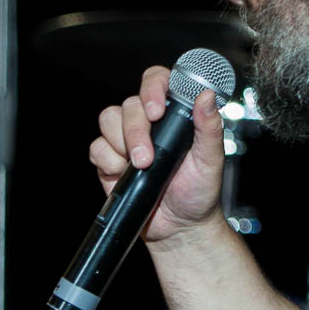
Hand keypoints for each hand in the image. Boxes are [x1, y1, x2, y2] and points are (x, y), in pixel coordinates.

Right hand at [86, 66, 228, 245]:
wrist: (179, 228)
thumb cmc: (199, 193)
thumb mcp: (211, 161)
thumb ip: (209, 128)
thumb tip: (206, 96)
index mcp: (173, 114)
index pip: (157, 81)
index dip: (153, 87)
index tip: (156, 109)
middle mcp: (148, 122)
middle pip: (129, 104)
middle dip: (136, 130)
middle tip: (148, 157)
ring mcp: (126, 140)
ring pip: (109, 119)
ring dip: (122, 143)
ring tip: (140, 166)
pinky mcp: (110, 160)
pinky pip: (98, 147)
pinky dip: (109, 161)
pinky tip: (124, 174)